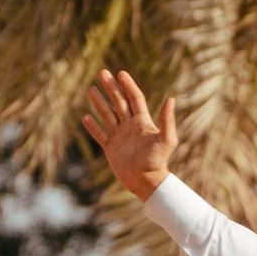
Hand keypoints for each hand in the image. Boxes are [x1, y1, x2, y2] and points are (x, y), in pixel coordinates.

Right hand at [83, 69, 177, 201]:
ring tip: (91, 89)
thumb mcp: (166, 140)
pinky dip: (93, 127)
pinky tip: (86, 117)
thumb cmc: (158, 162)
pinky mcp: (111, 149)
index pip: (134, 98)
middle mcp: (130, 126)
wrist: (147, 182)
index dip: (128, 85)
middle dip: (111, 88)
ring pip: (107, 115)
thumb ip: (167, 121)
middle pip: (119, 102)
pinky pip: (100, 135)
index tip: (121, 73)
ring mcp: (120, 137)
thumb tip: (170, 99)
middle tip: (102, 72)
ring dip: (99, 103)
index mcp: (142, 122)